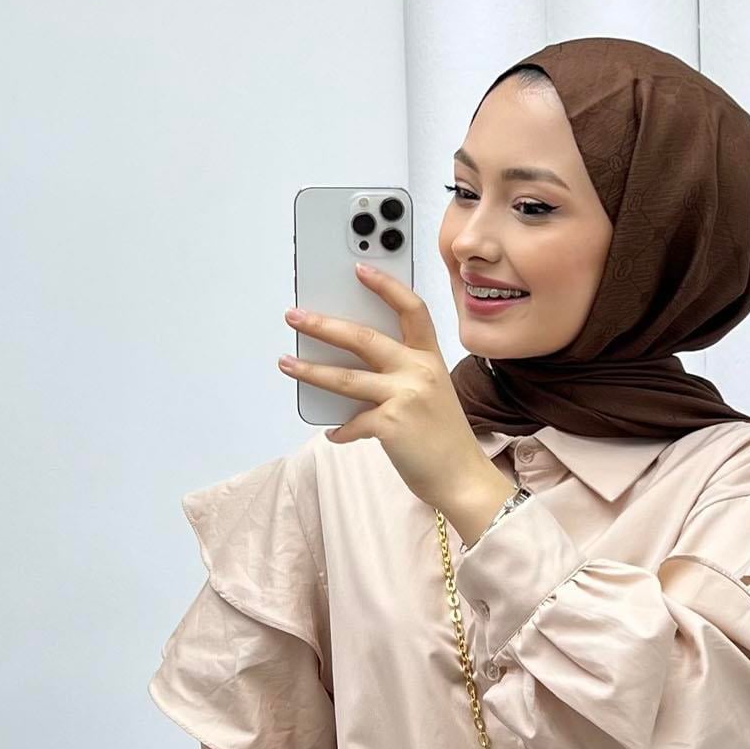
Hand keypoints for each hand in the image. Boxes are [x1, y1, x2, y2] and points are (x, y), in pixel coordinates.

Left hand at [279, 266, 511, 540]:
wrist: (463, 479)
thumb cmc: (445, 440)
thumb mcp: (431, 397)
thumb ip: (400, 378)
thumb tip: (351, 373)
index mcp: (431, 360)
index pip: (411, 310)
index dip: (386, 286)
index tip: (360, 269)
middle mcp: (419, 372)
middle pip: (364, 337)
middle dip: (324, 325)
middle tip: (295, 316)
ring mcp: (405, 397)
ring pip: (347, 377)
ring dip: (311, 370)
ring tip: (286, 362)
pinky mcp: (391, 425)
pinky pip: (352, 423)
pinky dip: (340, 430)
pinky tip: (334, 434)